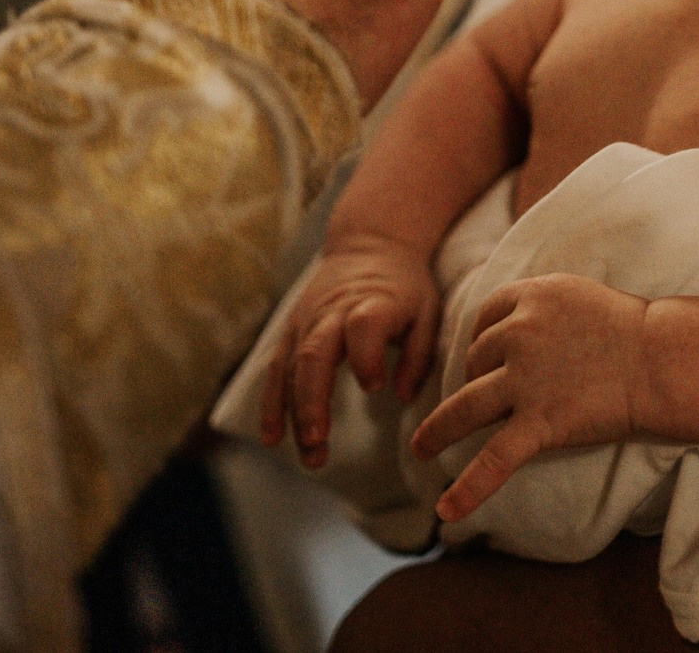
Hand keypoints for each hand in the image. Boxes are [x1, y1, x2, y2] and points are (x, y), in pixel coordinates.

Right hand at [259, 235, 441, 469]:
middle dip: (312, 402)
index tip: (374, 386)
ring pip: (291, 368)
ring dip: (293, 414)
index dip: (365, 356)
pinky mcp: (292, 331)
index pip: (362, 327)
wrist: (370, 243)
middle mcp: (332, 312)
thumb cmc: (405, 285)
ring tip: (309, 455)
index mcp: (372, 302)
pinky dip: (271, 404)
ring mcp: (306, 321)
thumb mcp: (427, 310)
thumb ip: (418, 353)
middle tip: (318, 442)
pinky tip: (272, 438)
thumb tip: (402, 396)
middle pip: (315, 355)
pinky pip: (276, 370)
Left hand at [410, 273, 650, 523]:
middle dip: (476, 378)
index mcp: (530, 298)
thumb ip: (540, 306)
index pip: (485, 316)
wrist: (660, 359)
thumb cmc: (629, 328)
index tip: (483, 355)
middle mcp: (519, 334)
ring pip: (465, 406)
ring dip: (438, 430)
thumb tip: (510, 326)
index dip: (482, 336)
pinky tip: (446, 510)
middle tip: (486, 397)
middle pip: (476, 359)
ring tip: (421, 449)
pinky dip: (468, 488)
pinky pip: (494, 459)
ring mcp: (526, 381)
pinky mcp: (540, 422)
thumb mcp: (576, 294)